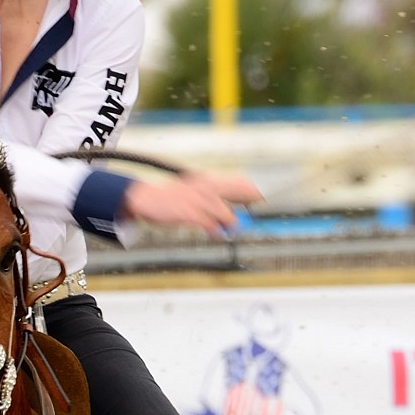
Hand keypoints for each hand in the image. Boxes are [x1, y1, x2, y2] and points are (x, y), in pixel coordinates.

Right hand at [121, 169, 261, 236]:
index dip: (257, 191)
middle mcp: (207, 187)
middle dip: (253, 200)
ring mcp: (198, 199)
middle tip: (260, 211)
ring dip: (231, 223)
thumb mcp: (196, 193)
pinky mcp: (190, 212)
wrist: (147, 198)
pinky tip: (217, 234)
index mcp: (209, 181)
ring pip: (225, 211)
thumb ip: (216, 201)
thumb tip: (235, 214)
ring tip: (231, 229)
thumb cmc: (174, 199)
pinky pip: (210, 223)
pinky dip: (216, 231)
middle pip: (239, 191)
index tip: (267, 200)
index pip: (240, 182)